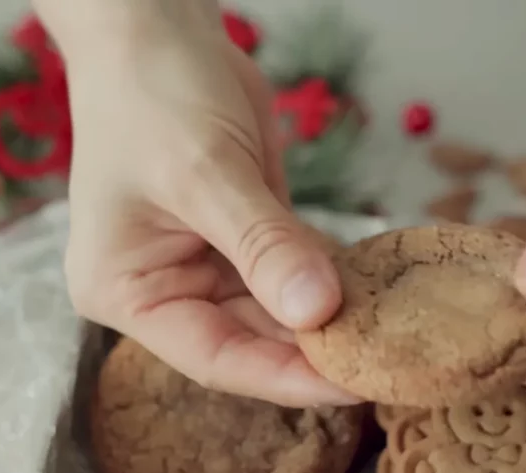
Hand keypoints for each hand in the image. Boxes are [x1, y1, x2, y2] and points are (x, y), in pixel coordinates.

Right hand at [38, 0, 357, 406]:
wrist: (156, 29)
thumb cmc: (152, 94)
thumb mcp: (206, 171)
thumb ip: (264, 244)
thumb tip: (320, 311)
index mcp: (128, 292)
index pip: (215, 358)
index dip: (285, 377)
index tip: (353, 384)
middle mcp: (166, 291)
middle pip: (252, 343)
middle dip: (318, 352)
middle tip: (393, 361)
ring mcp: (207, 268)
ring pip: (280, 313)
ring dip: (334, 320)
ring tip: (397, 335)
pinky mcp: (245, 242)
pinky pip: (294, 275)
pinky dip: (334, 282)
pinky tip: (382, 293)